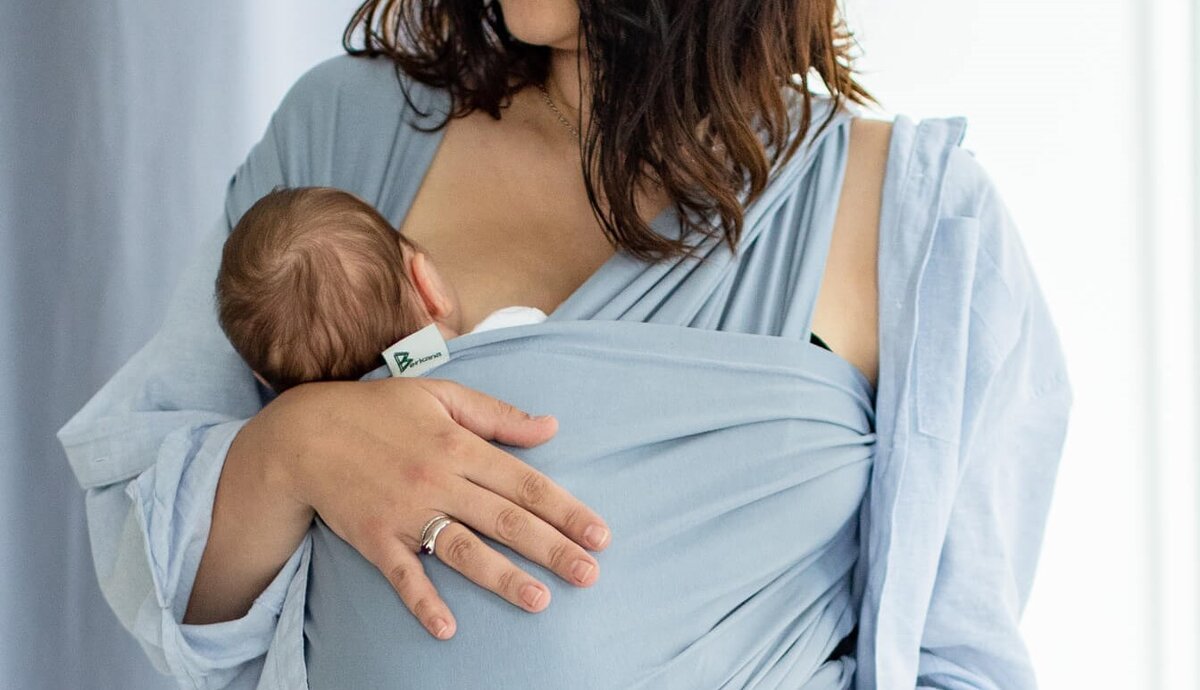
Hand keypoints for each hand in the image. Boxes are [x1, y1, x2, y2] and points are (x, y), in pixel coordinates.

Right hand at [266, 377, 611, 639]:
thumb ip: (498, 414)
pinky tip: (447, 628)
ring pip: (462, 549)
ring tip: (540, 601)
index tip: (599, 534)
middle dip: (551, 549)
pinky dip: (422, 601)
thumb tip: (550, 427)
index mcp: (458, 445)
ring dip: (502, 577)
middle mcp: (437, 480)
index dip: (566, 509)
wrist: (303, 434)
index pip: (524, 483)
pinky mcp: (373, 538)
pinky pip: (401, 575)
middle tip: (589, 575)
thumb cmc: (378, 410)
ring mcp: (405, 512)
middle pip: (504, 520)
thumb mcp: (440, 397)